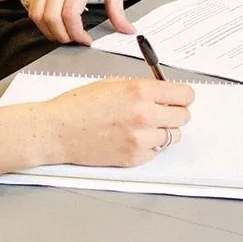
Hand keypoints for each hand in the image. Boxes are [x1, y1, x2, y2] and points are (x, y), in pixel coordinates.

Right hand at [0, 79, 194, 174]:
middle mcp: (144, 115)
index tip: (178, 98)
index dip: (182, 96)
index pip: (185, 95)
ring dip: (163, 131)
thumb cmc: (79, 105)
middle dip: (174, 113)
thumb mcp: (113, 84)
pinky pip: (156, 151)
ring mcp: (140, 139)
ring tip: (143, 126)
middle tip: (161, 112)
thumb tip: (165, 92)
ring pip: (173, 136)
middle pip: (184, 116)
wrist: (57, 131)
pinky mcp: (135, 158)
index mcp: (139, 91)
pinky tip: (131, 138)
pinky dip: (150, 146)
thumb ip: (142, 88)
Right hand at [29, 0, 135, 44]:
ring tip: (64, 34)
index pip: (71, 13)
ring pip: (38, 16)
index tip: (86, 40)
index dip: (76, 33)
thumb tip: (127, 29)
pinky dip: (42, 22)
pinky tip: (55, 23)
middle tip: (75, 39)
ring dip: (50, 32)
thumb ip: (117, 9)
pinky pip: (33, 9)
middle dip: (63, 36)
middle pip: (52, 18)